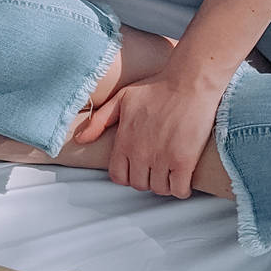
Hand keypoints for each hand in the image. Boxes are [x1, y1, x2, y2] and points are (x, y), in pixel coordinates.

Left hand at [73, 71, 221, 199]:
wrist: (189, 81)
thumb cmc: (158, 87)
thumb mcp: (122, 98)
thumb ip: (100, 120)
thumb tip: (80, 139)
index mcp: (125, 141)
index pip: (118, 176)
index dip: (129, 175)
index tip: (139, 168)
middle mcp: (140, 153)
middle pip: (140, 185)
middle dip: (148, 179)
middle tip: (158, 168)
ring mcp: (162, 158)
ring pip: (160, 189)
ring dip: (165, 184)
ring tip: (172, 172)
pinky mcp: (184, 161)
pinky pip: (179, 190)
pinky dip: (182, 189)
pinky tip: (184, 178)